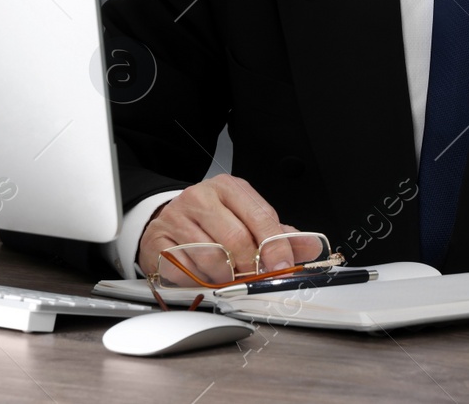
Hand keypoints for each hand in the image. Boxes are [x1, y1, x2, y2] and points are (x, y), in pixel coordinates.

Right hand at [137, 174, 299, 285]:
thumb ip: (279, 234)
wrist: (168, 218)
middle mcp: (200, 197)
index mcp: (228, 188)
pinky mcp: (157, 241)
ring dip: (224, 277)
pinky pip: (186, 272)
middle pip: (236, 240)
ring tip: (226, 276)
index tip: (283, 267)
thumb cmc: (213, 220)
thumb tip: (311, 247)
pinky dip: (198, 281)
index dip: (276, 246)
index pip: (261, 217)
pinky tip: (200, 274)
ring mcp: (175, 218)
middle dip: (251, 267)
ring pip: (212, 259)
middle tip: (255, 279)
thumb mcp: (247, 218)